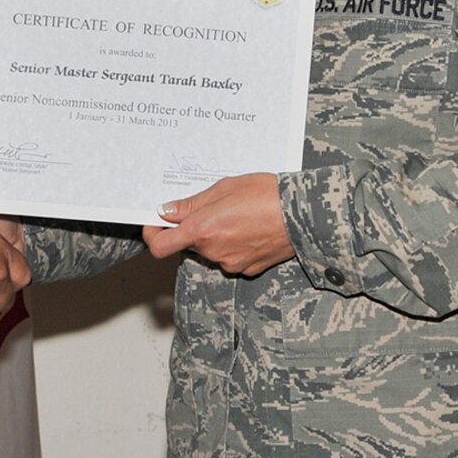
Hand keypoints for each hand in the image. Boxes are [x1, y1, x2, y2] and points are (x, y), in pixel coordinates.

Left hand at [146, 173, 292, 276]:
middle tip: (216, 207)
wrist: (304, 214)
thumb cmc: (268, 195)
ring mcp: (231, 263)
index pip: (160, 245)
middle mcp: (213, 251)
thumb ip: (192, 203)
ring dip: (217, 236)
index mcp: (203, 229)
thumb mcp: (225, 188)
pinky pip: (231, 258)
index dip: (153, 234)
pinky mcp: (248, 269)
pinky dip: (235, 245)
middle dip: (196, 228)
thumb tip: (167, 211)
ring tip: (241, 215)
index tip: (157, 223)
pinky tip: (251, 229)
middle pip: (190, 243)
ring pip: (212, 250)